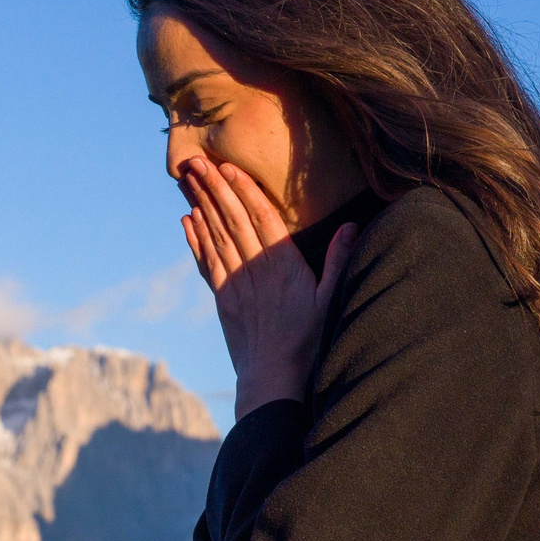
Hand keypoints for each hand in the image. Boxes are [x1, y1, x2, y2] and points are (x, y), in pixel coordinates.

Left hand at [179, 155, 356, 419]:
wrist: (272, 379)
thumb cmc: (308, 342)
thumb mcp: (330, 300)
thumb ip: (338, 261)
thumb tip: (352, 225)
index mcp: (283, 265)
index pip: (260, 218)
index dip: (243, 190)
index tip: (228, 166)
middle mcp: (255, 269)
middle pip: (231, 220)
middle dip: (213, 188)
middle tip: (196, 161)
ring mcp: (235, 284)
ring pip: (215, 236)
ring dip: (201, 205)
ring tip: (188, 179)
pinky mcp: (223, 299)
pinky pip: (206, 263)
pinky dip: (196, 240)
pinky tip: (187, 220)